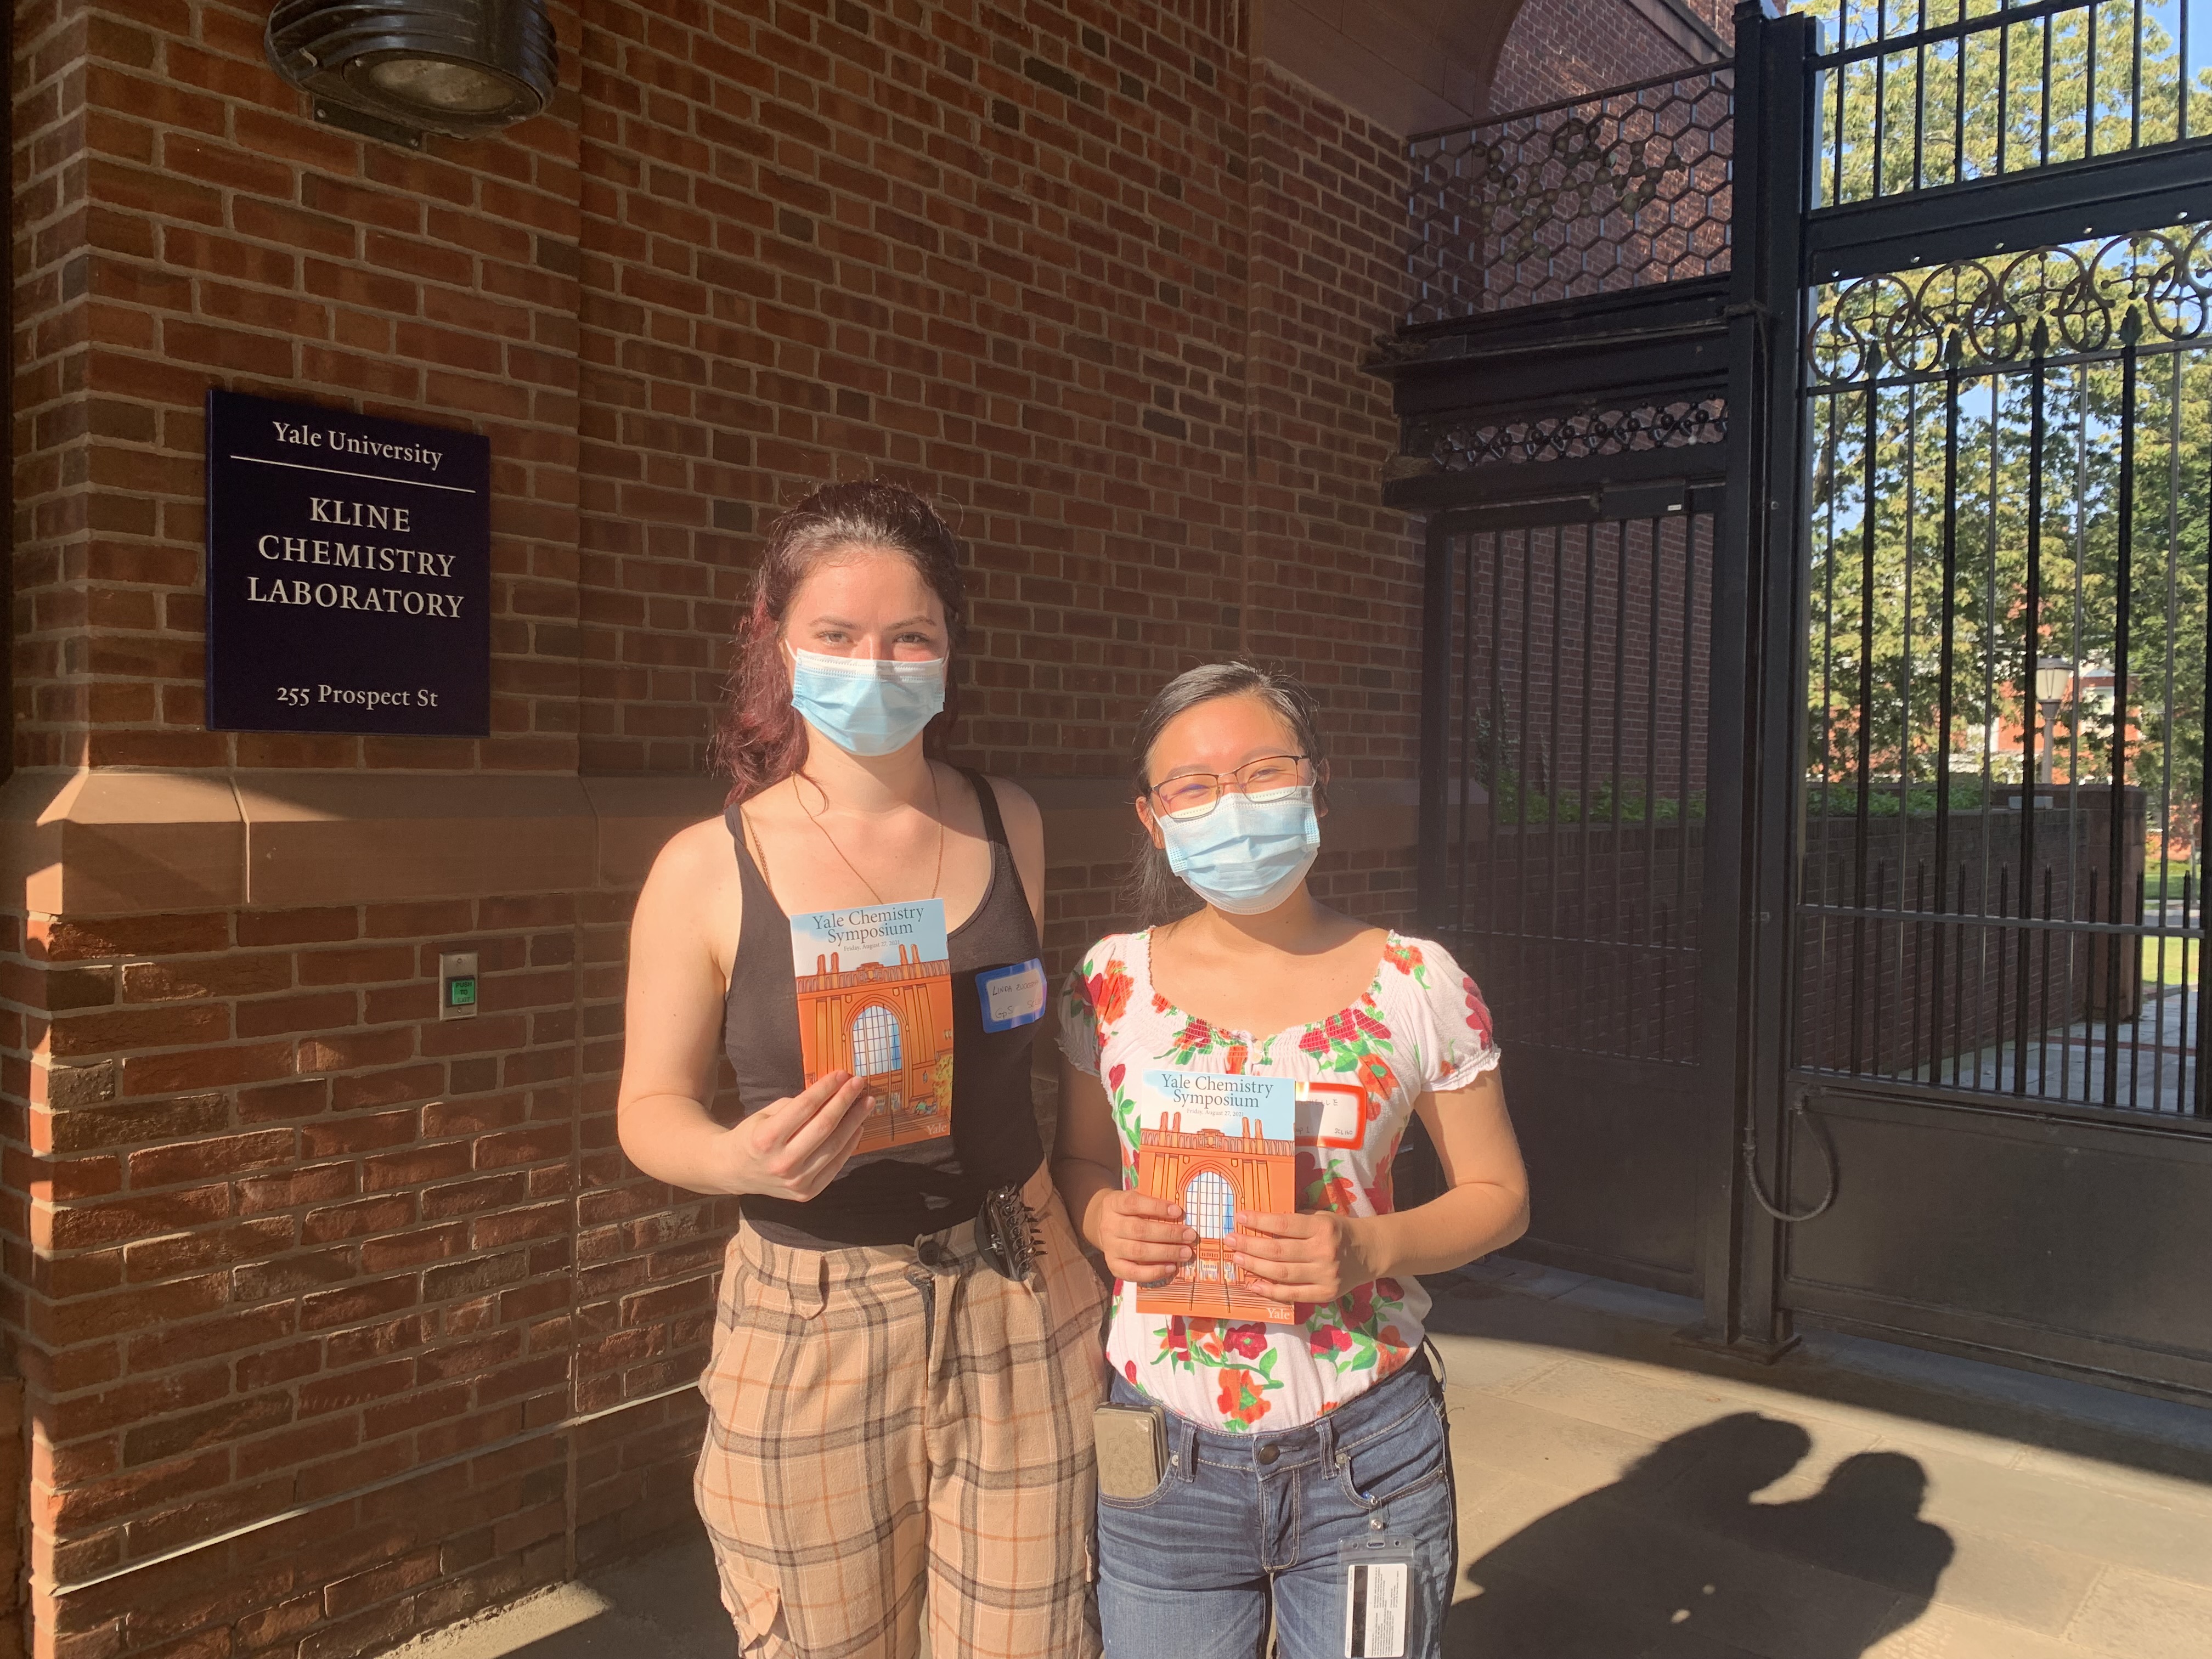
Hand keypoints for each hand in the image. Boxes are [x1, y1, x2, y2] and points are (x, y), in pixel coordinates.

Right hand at [711, 1070, 875, 1200]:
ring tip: (866, 1103)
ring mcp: (796, 1181)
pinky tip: (858, 1127)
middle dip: (844, 1101)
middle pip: (824, 1126)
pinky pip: (835, 1165)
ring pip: (834, 1146)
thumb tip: (834, 1091)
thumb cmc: (753, 1135)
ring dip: (854, 1121)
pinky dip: (849, 1145)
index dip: (826, 1088)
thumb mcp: (766, 1114)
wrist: (734, 1171)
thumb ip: (798, 1106)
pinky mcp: (806, 1193)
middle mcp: (782, 1162)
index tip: (842, 1074)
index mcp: (766, 1138)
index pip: (805, 1107)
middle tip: (858, 1083)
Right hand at [1096, 1190, 1196, 1286]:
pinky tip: (1171, 1267)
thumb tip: (1180, 1213)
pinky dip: (1154, 1272)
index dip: (1156, 1207)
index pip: (1133, 1203)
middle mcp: (1109, 1226)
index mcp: (1114, 1204)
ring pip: (1138, 1252)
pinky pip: (1133, 1272)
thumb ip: (1151, 1203)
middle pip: (1139, 1230)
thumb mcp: (1134, 1199)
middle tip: (1189, 1235)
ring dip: (1166, 1253)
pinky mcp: (1113, 1265)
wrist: (1101, 1224)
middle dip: (1168, 1234)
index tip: (1178, 1211)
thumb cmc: (1127, 1211)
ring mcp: (1110, 1247)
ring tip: (1185, 1252)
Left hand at [1229, 1211, 1375, 1304]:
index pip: (1283, 1224)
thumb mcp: (1321, 1217)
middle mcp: (1323, 1252)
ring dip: (1254, 1266)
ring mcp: (1325, 1275)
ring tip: (1236, 1259)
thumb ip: (1295, 1221)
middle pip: (1278, 1251)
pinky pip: (1292, 1294)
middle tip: (1230, 1240)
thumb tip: (1259, 1222)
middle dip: (1249, 1245)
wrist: (1369, 1253)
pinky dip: (1270, 1291)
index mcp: (1322, 1228)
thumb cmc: (1338, 1231)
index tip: (1239, 1217)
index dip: (1259, 1221)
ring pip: (1281, 1273)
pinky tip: (1253, 1284)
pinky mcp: (1325, 1294)